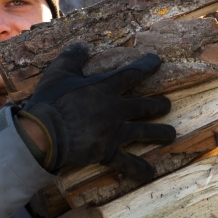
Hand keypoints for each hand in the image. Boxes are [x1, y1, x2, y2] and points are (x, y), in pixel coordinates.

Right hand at [19, 41, 175, 181]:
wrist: (45, 133)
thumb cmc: (51, 101)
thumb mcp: (59, 72)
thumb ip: (73, 56)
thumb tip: (83, 44)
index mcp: (105, 88)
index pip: (132, 74)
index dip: (146, 66)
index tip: (157, 62)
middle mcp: (115, 109)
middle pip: (144, 106)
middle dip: (158, 105)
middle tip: (167, 105)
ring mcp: (114, 132)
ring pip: (143, 131)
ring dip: (160, 132)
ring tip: (172, 134)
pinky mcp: (107, 152)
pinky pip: (126, 162)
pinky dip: (138, 169)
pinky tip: (150, 173)